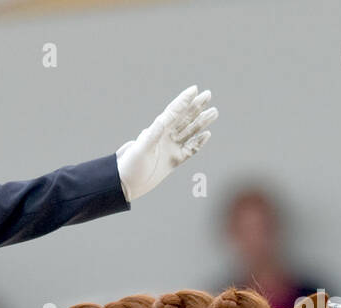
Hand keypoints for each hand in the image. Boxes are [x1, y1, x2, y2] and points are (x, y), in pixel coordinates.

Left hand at [116, 85, 216, 200]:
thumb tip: (163, 120)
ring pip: (190, 132)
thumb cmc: (130, 166)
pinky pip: (190, 150)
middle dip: (196, 107)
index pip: (173, 111)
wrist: (126, 185)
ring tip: (213, 112)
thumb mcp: (141, 149)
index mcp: (157, 130)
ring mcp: (170, 148)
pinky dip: (198, 142)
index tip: (195, 89)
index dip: (183, 100)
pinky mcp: (173, 161)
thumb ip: (153, 134)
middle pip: (184, 118)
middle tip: (208, 94)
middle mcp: (164, 137)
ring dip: (201, 122)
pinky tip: (207, 134)